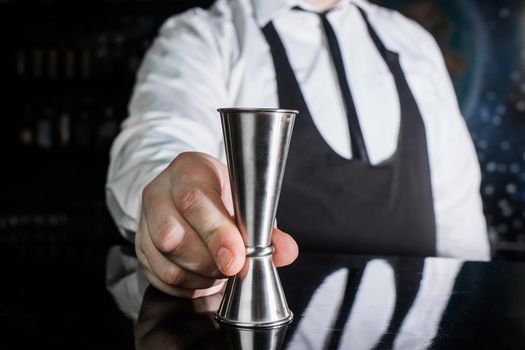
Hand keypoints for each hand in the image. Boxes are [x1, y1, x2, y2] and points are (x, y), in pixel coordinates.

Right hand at [135, 152, 298, 297]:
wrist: (188, 191)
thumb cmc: (221, 195)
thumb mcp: (245, 200)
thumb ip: (266, 228)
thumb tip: (287, 252)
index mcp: (188, 170)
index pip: (195, 201)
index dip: (217, 234)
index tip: (237, 259)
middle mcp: (159, 192)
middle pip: (172, 235)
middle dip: (208, 261)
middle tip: (232, 267)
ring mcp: (144, 221)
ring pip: (166, 262)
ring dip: (199, 277)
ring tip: (220, 270)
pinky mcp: (140, 247)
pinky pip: (160, 278)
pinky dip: (187, 286)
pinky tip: (203, 276)